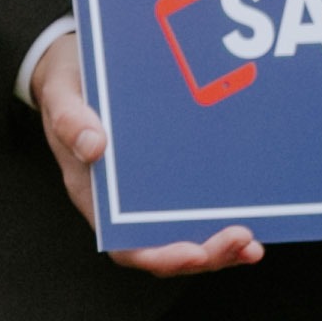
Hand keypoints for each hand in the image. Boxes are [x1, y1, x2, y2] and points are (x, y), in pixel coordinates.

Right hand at [33, 33, 259, 274]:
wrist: (79, 64)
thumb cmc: (71, 87)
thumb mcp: (63, 96)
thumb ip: (70, 120)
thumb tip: (93, 146)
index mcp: (96, 194)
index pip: (127, 245)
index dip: (161, 256)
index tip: (195, 254)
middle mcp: (126, 199)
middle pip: (166, 245)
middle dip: (206, 255)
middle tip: (245, 244)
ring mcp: (151, 186)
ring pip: (187, 229)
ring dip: (221, 243)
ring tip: (254, 244)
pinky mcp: (174, 165)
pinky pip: (201, 195)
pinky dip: (226, 209)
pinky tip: (258, 207)